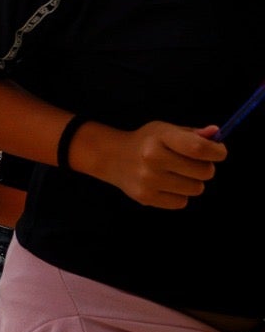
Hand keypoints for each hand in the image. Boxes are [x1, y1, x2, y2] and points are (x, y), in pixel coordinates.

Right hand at [94, 120, 226, 209]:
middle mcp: (153, 158)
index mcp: (159, 138)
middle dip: (205, 167)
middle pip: (204, 172)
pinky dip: (179, 194)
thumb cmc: (147, 142)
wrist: (112, 157)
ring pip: (196, 189)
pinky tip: (166, 184)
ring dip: (192, 182)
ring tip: (177, 173)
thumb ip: (193, 134)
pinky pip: (182, 202)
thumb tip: (216, 133)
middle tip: (193, 163)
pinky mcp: (146, 197)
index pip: (199, 148)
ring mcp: (148, 180)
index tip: (219, 152)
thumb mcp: (166, 130)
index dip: (217, 151)